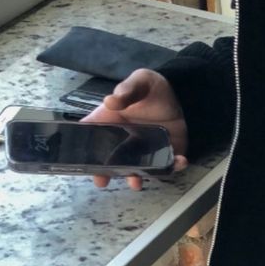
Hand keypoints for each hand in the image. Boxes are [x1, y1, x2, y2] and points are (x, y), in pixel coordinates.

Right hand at [82, 68, 188, 190]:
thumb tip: (110, 102)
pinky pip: (168, 164)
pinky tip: (179, 161)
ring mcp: (146, 149)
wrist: (181, 92)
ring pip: (138, 168)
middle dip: (105, 172)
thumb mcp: (139, 82)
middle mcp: (126, 140)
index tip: (83, 164)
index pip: (94, 137)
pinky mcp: (166, 152)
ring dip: (136, 178)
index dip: (86, 152)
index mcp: (112, 122)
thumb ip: (126, 91)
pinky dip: (174, 166)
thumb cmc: (151, 87)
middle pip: (112, 160)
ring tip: (135, 182)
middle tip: (102, 180)